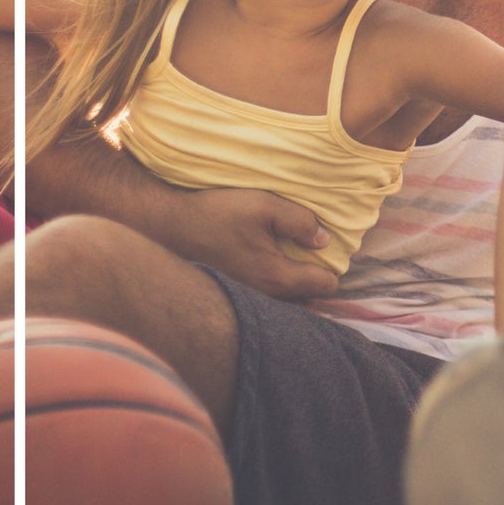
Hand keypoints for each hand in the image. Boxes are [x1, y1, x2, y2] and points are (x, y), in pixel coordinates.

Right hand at [155, 187, 339, 299]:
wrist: (171, 226)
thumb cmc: (218, 214)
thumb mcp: (265, 206)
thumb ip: (300, 221)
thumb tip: (324, 239)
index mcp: (277, 276)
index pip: (325, 286)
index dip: (332, 265)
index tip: (325, 246)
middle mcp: (266, 295)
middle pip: (310, 297)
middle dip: (317, 275)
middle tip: (312, 250)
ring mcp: (249, 298)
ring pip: (289, 299)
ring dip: (298, 282)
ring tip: (294, 255)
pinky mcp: (237, 293)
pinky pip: (270, 297)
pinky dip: (279, 284)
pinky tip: (271, 261)